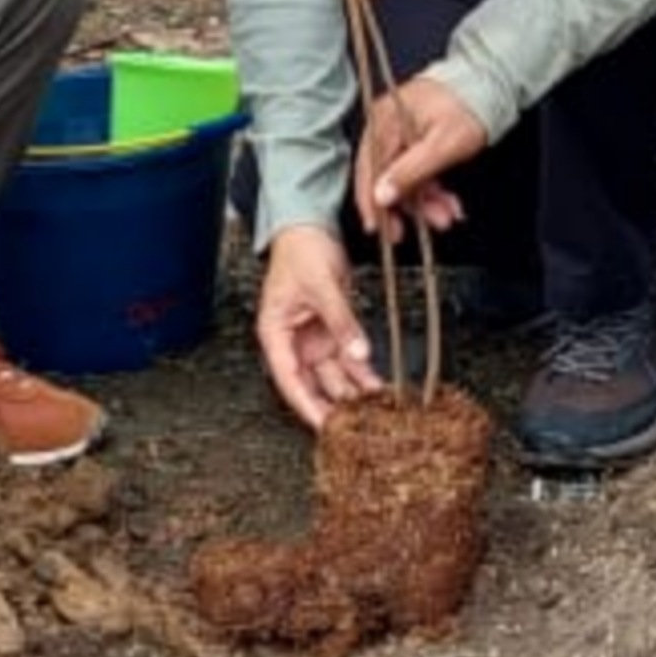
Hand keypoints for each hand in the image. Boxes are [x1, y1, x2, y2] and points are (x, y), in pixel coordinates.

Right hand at [252, 225, 382, 428]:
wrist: (309, 227)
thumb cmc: (299, 251)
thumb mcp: (321, 286)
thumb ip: (340, 320)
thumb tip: (358, 352)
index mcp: (275, 334)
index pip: (289, 379)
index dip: (306, 405)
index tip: (325, 427)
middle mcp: (293, 342)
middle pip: (312, 384)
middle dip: (333, 406)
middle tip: (356, 429)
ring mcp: (313, 339)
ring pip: (334, 376)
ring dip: (353, 392)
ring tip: (376, 413)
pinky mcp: (332, 331)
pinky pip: (348, 358)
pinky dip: (362, 373)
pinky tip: (379, 388)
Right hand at [355, 77, 485, 241]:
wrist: (489, 85)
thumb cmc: (468, 107)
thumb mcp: (442, 145)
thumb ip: (410, 172)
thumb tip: (381, 196)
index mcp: (385, 122)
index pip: (370, 171)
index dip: (375, 204)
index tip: (384, 229)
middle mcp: (385, 125)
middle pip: (386, 177)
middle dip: (410, 205)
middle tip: (428, 225)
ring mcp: (398, 131)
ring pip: (404, 177)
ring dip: (425, 200)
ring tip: (447, 214)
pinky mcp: (413, 138)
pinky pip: (415, 169)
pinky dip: (431, 188)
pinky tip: (446, 201)